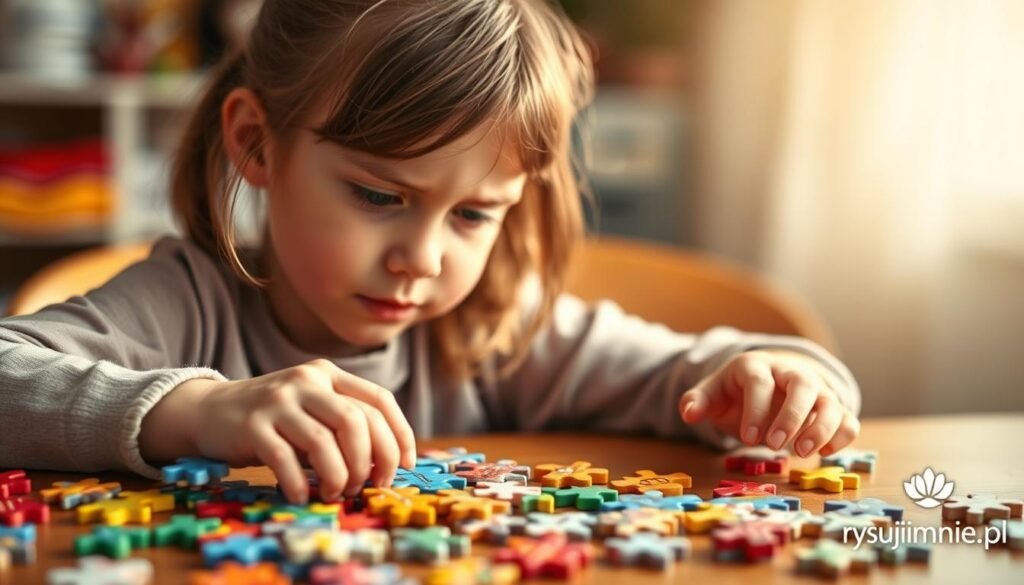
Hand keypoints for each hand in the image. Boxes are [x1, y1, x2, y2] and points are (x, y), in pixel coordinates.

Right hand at [190, 359, 415, 503]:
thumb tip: (384, 466)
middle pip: (357, 420)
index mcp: (329, 374)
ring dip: (338, 475)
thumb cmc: (273, 419)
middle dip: (371, 460)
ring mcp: (278, 400)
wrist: (208, 410)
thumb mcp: (312, 410)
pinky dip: (298, 484)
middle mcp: (307, 381)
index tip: (405, 466)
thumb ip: (343, 427)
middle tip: (366, 485)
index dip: (400, 434)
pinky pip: (284, 459)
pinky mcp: (252, 424)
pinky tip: (301, 496)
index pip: (379, 399)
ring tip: (335, 492)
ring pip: (324, 441)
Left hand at [678, 350, 858, 456]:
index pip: (760, 381)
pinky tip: (825, 453)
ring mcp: (816, 389)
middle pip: (801, 384)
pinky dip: (842, 436)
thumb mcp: (715, 392)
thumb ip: (699, 401)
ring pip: (830, 401)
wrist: (770, 377)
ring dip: (821, 428)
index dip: (755, 409)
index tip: (748, 437)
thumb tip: (688, 413)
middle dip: (791, 416)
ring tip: (802, 453)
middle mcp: (791, 372)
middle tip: (775, 445)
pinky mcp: (833, 407)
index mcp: (757, 366)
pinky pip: (848, 418)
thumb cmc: (739, 390)